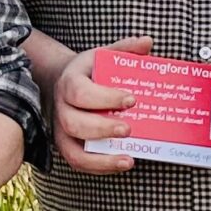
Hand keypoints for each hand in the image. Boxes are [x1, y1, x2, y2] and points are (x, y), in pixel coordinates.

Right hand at [52, 39, 146, 174]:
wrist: (67, 83)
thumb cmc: (91, 71)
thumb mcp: (104, 55)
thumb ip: (125, 48)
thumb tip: (148, 42)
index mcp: (70, 83)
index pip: (81, 92)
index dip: (104, 97)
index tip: (131, 99)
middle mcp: (62, 109)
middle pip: (74, 123)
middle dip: (102, 129)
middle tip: (129, 129)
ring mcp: (62, 130)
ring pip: (72, 150)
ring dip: (100, 158)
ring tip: (128, 159)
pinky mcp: (68, 146)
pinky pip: (78, 162)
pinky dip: (99, 167)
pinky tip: (122, 164)